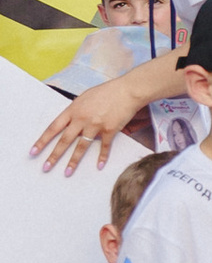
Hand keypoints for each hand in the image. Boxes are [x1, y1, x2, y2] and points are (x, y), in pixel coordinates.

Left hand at [29, 76, 146, 175]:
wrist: (127, 90)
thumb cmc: (107, 92)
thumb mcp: (85, 98)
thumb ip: (76, 110)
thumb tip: (71, 121)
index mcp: (73, 110)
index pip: (53, 128)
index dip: (43, 141)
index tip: (34, 151)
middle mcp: (81, 118)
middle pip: (64, 140)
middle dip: (54, 155)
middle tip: (46, 167)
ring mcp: (95, 125)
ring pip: (81, 146)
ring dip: (73, 161)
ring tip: (67, 172)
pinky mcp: (110, 129)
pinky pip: (104, 146)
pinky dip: (102, 157)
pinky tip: (99, 166)